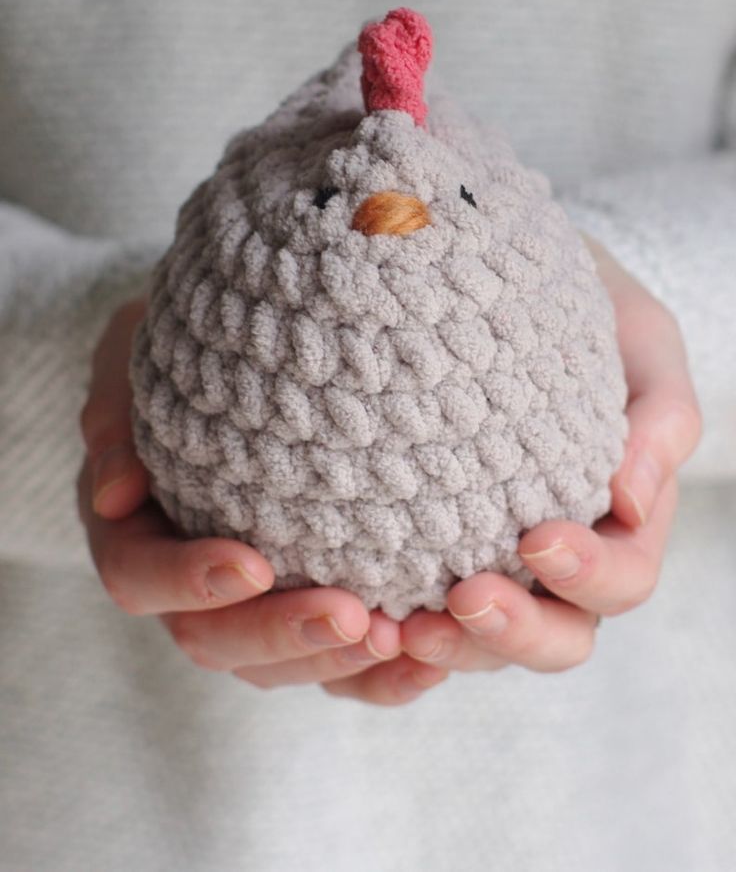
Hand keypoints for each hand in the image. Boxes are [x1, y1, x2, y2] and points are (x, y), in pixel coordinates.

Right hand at [77, 298, 441, 703]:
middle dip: (282, 634)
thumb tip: (111, 495)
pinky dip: (379, 674)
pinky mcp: (300, 613)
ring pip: (276, 665)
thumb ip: (117, 420)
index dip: (188, 581)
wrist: (231, 360)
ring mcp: (242, 607)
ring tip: (399, 638)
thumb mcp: (132, 365)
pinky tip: (430, 660)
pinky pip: (333, 663)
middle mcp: (182, 585)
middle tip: (352, 616)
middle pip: (213, 639)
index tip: (252, 564)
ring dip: (336, 663)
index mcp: (132, 532)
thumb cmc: (178, 355)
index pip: (138, 575)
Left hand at [334, 234, 702, 687]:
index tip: (537, 538)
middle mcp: (557, 562)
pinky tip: (357, 616)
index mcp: (617, 523)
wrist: (502, 283)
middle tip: (464, 597)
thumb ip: (658, 418)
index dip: (588, 575)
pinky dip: (386, 639)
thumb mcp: (639, 342)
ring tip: (397, 626)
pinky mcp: (423, 558)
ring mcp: (490, 566)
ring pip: (480, 646)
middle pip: (555, 636)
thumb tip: (633, 504)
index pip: (620, 578)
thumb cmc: (587, 312)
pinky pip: (409, 621)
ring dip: (446, 649)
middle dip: (513, 632)